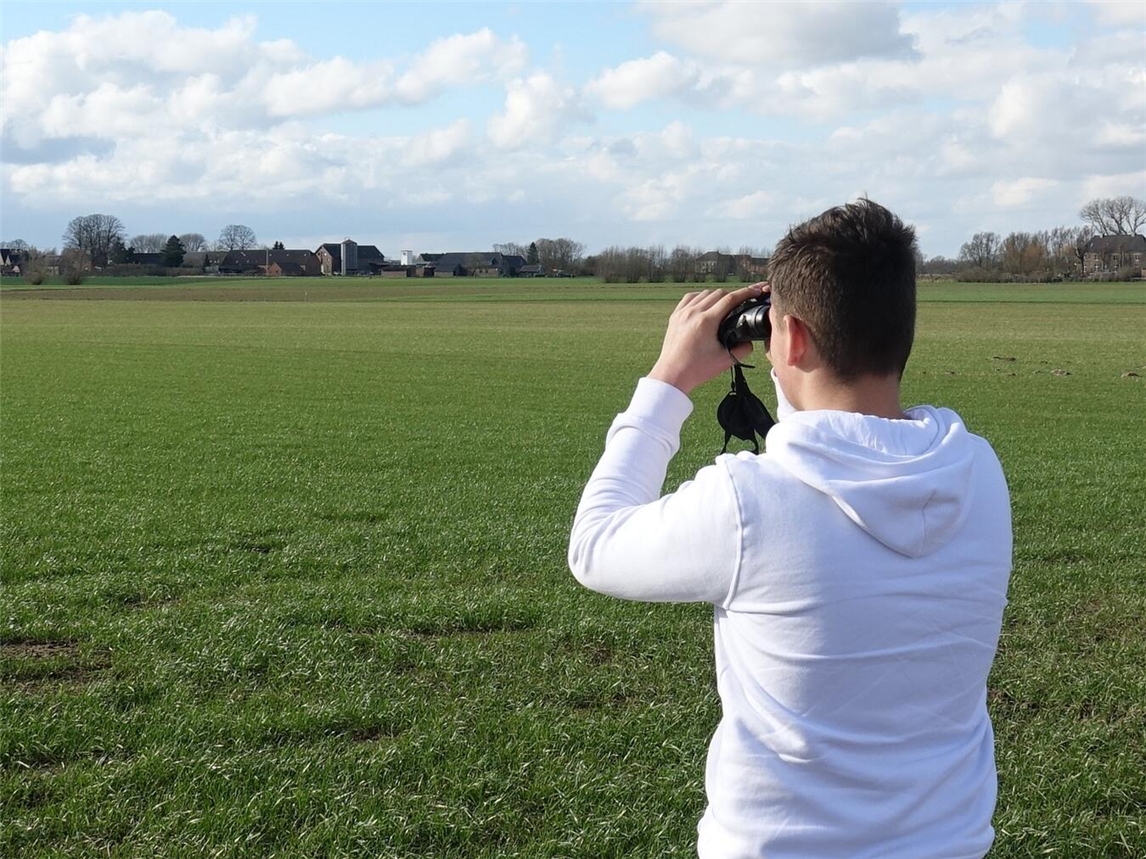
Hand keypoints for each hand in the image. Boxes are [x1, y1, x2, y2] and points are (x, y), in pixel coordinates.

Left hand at [648, 283, 764, 394]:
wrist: (672, 375)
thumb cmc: (697, 369)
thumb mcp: (726, 360)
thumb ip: (744, 349)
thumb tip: (750, 341)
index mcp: (706, 321)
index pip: (731, 299)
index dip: (746, 293)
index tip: (756, 291)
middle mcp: (693, 313)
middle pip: (719, 293)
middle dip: (733, 295)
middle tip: (743, 301)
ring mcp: (682, 313)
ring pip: (704, 294)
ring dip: (717, 296)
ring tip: (726, 303)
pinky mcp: (675, 316)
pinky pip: (690, 298)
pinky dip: (701, 297)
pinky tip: (706, 303)